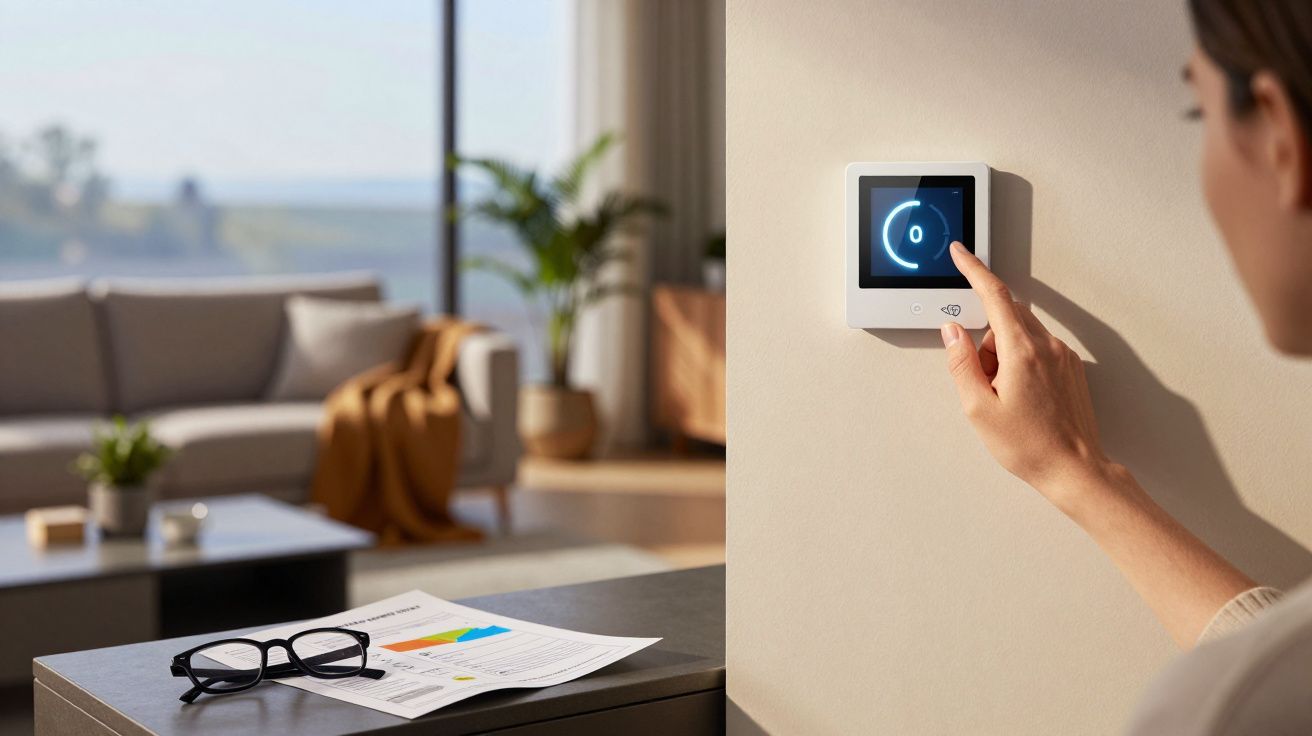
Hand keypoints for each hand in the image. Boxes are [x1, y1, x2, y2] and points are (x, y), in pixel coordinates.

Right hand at [940, 242, 1110, 508]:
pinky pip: (1036, 349)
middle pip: (1005, 318)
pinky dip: (1019, 364)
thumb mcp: (979, 408)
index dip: (974, 270)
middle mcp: (1047, 346)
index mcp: (1022, 351)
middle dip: (985, 341)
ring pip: (1020, 335)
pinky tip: (1021, 398)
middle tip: (983, 381)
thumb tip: (952, 331)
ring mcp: (1062, 356)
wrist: (1075, 469)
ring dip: (1002, 356)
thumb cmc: (1029, 446)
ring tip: (1005, 397)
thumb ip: (961, 363)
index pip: (994, 295)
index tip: (960, 253)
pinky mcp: (1070, 368)